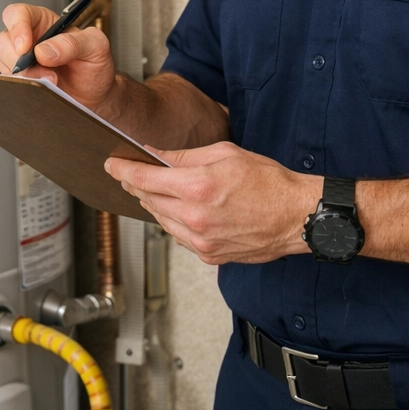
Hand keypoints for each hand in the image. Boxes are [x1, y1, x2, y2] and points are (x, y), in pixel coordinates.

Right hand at [0, 2, 120, 114]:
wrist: (95, 98)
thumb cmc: (94, 66)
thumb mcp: (95, 46)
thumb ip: (73, 42)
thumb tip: (44, 50)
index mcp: (44, 22)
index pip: (17, 14)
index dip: (17, 27)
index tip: (26, 46)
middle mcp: (28, 40)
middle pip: (3, 41)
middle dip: (20, 59)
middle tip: (45, 73)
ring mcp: (21, 63)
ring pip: (4, 65)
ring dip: (25, 77)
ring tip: (52, 84)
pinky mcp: (19, 83)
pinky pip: (9, 85)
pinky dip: (23, 90)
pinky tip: (41, 92)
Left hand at [105, 142, 322, 264]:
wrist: (296, 216)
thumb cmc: (268, 182)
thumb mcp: (224, 153)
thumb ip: (184, 157)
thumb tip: (155, 155)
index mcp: (197, 187)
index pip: (144, 178)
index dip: (122, 170)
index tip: (112, 165)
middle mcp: (194, 218)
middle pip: (148, 200)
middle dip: (137, 185)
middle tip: (132, 173)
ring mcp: (200, 241)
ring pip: (160, 220)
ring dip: (155, 204)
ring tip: (159, 189)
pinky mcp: (208, 255)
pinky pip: (178, 236)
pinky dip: (174, 221)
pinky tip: (181, 209)